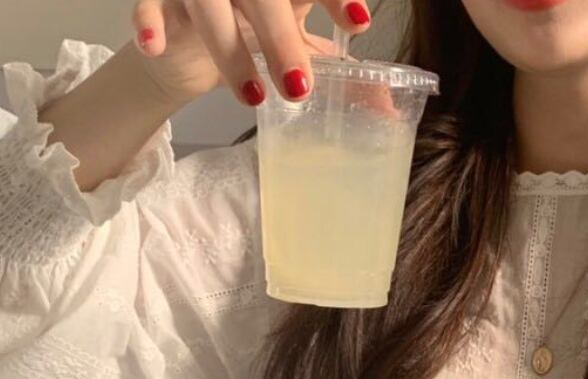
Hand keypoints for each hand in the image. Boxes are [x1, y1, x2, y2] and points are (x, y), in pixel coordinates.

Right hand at [129, 0, 370, 108]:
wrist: (187, 47)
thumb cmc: (250, 38)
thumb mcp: (297, 49)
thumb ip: (336, 71)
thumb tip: (389, 109)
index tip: (359, 24)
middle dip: (283, 41)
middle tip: (300, 88)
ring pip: (211, 5)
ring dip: (231, 51)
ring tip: (254, 99)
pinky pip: (148, 2)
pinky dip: (149, 21)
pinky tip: (155, 46)